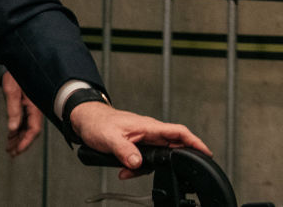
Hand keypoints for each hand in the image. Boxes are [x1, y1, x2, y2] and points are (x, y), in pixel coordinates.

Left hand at [0, 72, 42, 155]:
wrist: (18, 61)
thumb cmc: (16, 73)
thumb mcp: (12, 91)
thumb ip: (13, 110)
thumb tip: (12, 128)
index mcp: (35, 107)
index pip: (33, 130)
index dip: (25, 142)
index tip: (16, 151)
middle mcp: (35, 108)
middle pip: (30, 131)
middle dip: (21, 143)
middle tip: (11, 152)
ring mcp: (32, 107)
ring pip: (27, 126)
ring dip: (18, 137)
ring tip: (9, 146)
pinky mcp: (28, 104)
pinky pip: (24, 120)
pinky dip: (18, 128)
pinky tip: (11, 134)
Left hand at [69, 102, 211, 179]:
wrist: (85, 118)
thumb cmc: (97, 122)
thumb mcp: (109, 138)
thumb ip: (124, 151)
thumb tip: (137, 163)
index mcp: (148, 126)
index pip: (178, 132)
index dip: (195, 142)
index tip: (207, 154)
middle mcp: (149, 132)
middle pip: (172, 147)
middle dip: (173, 161)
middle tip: (173, 173)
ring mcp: (143, 138)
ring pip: (157, 156)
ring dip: (146, 167)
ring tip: (129, 172)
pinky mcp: (136, 144)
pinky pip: (144, 158)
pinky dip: (136, 167)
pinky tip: (125, 170)